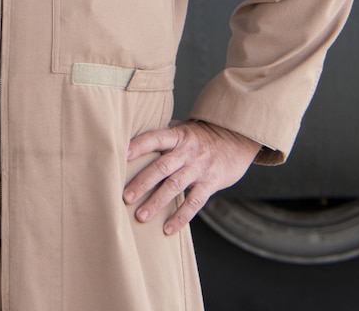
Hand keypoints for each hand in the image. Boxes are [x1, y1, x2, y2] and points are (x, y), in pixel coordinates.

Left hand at [123, 120, 259, 235]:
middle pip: (162, 166)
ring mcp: (199, 168)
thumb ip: (162, 137)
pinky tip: (167, 229)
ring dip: (157, 202)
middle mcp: (187, 151)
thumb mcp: (182, 130)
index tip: (122, 156)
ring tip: (141, 217)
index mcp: (178, 135)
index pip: (155, 138)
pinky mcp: (210, 183)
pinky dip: (180, 217)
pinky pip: (194, 202)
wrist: (236, 140)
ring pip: (175, 186)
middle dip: (142, 182)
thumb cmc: (201, 136)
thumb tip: (129, 143)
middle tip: (125, 197)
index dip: (139, 146)